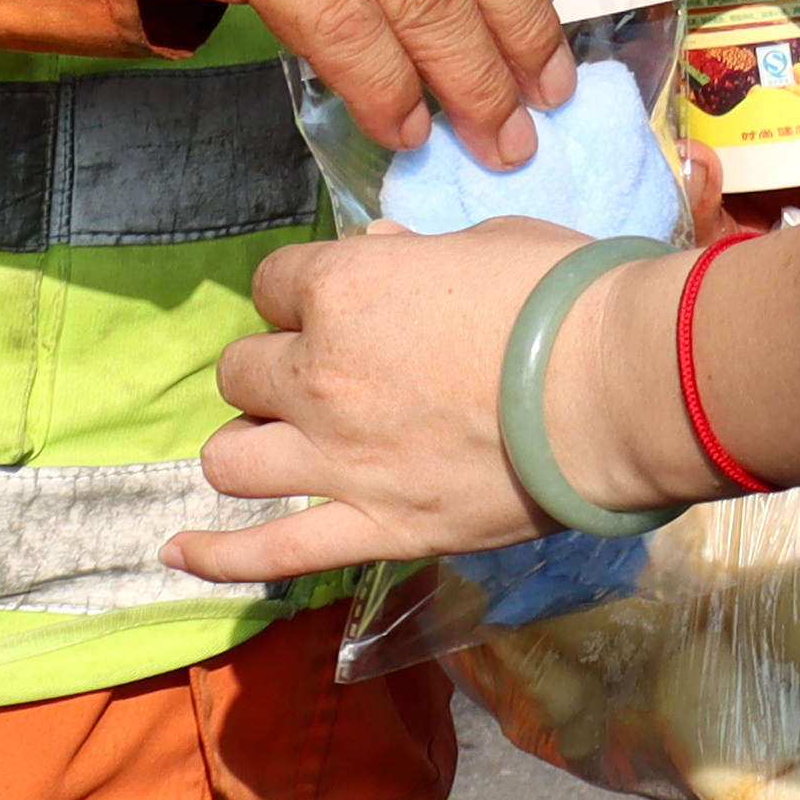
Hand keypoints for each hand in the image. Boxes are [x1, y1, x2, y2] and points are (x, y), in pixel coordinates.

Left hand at [185, 220, 681, 582]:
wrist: (621, 388)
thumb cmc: (570, 297)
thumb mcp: (491, 241)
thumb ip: (419, 251)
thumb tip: (384, 245)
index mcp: (344, 289)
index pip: (276, 282)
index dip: (304, 292)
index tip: (338, 301)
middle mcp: (320, 374)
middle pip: (242, 371)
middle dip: (276, 369)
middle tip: (326, 375)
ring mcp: (338, 459)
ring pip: (231, 457)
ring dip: (249, 445)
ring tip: (282, 444)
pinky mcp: (373, 527)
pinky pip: (268, 553)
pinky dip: (215, 557)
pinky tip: (178, 553)